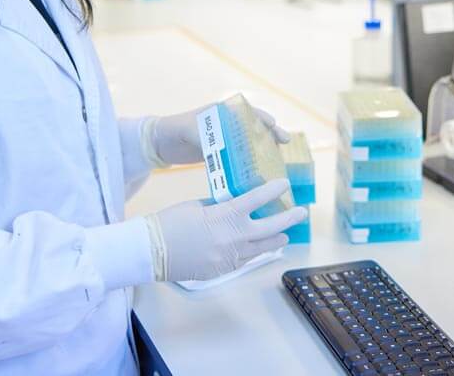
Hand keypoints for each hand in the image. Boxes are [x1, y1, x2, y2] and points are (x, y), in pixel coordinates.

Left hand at [143, 104, 290, 165]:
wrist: (159, 143)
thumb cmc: (174, 130)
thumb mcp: (189, 130)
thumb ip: (204, 136)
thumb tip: (220, 145)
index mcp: (222, 113)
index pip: (249, 113)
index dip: (264, 120)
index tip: (276, 128)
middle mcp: (227, 124)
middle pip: (254, 128)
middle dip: (270, 135)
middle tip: (284, 143)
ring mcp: (224, 139)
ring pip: (249, 143)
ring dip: (262, 150)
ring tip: (276, 160)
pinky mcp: (219, 153)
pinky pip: (238, 157)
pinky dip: (248, 163)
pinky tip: (256, 173)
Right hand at [145, 179, 306, 281]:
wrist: (152, 251)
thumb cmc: (171, 222)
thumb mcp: (198, 206)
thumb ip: (220, 205)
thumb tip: (234, 205)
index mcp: (225, 216)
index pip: (256, 200)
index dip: (273, 190)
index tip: (285, 183)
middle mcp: (232, 238)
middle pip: (269, 228)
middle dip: (288, 219)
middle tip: (301, 212)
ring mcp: (228, 257)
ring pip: (261, 248)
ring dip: (274, 239)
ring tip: (285, 234)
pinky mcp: (222, 270)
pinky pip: (244, 260)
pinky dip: (253, 252)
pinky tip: (258, 248)